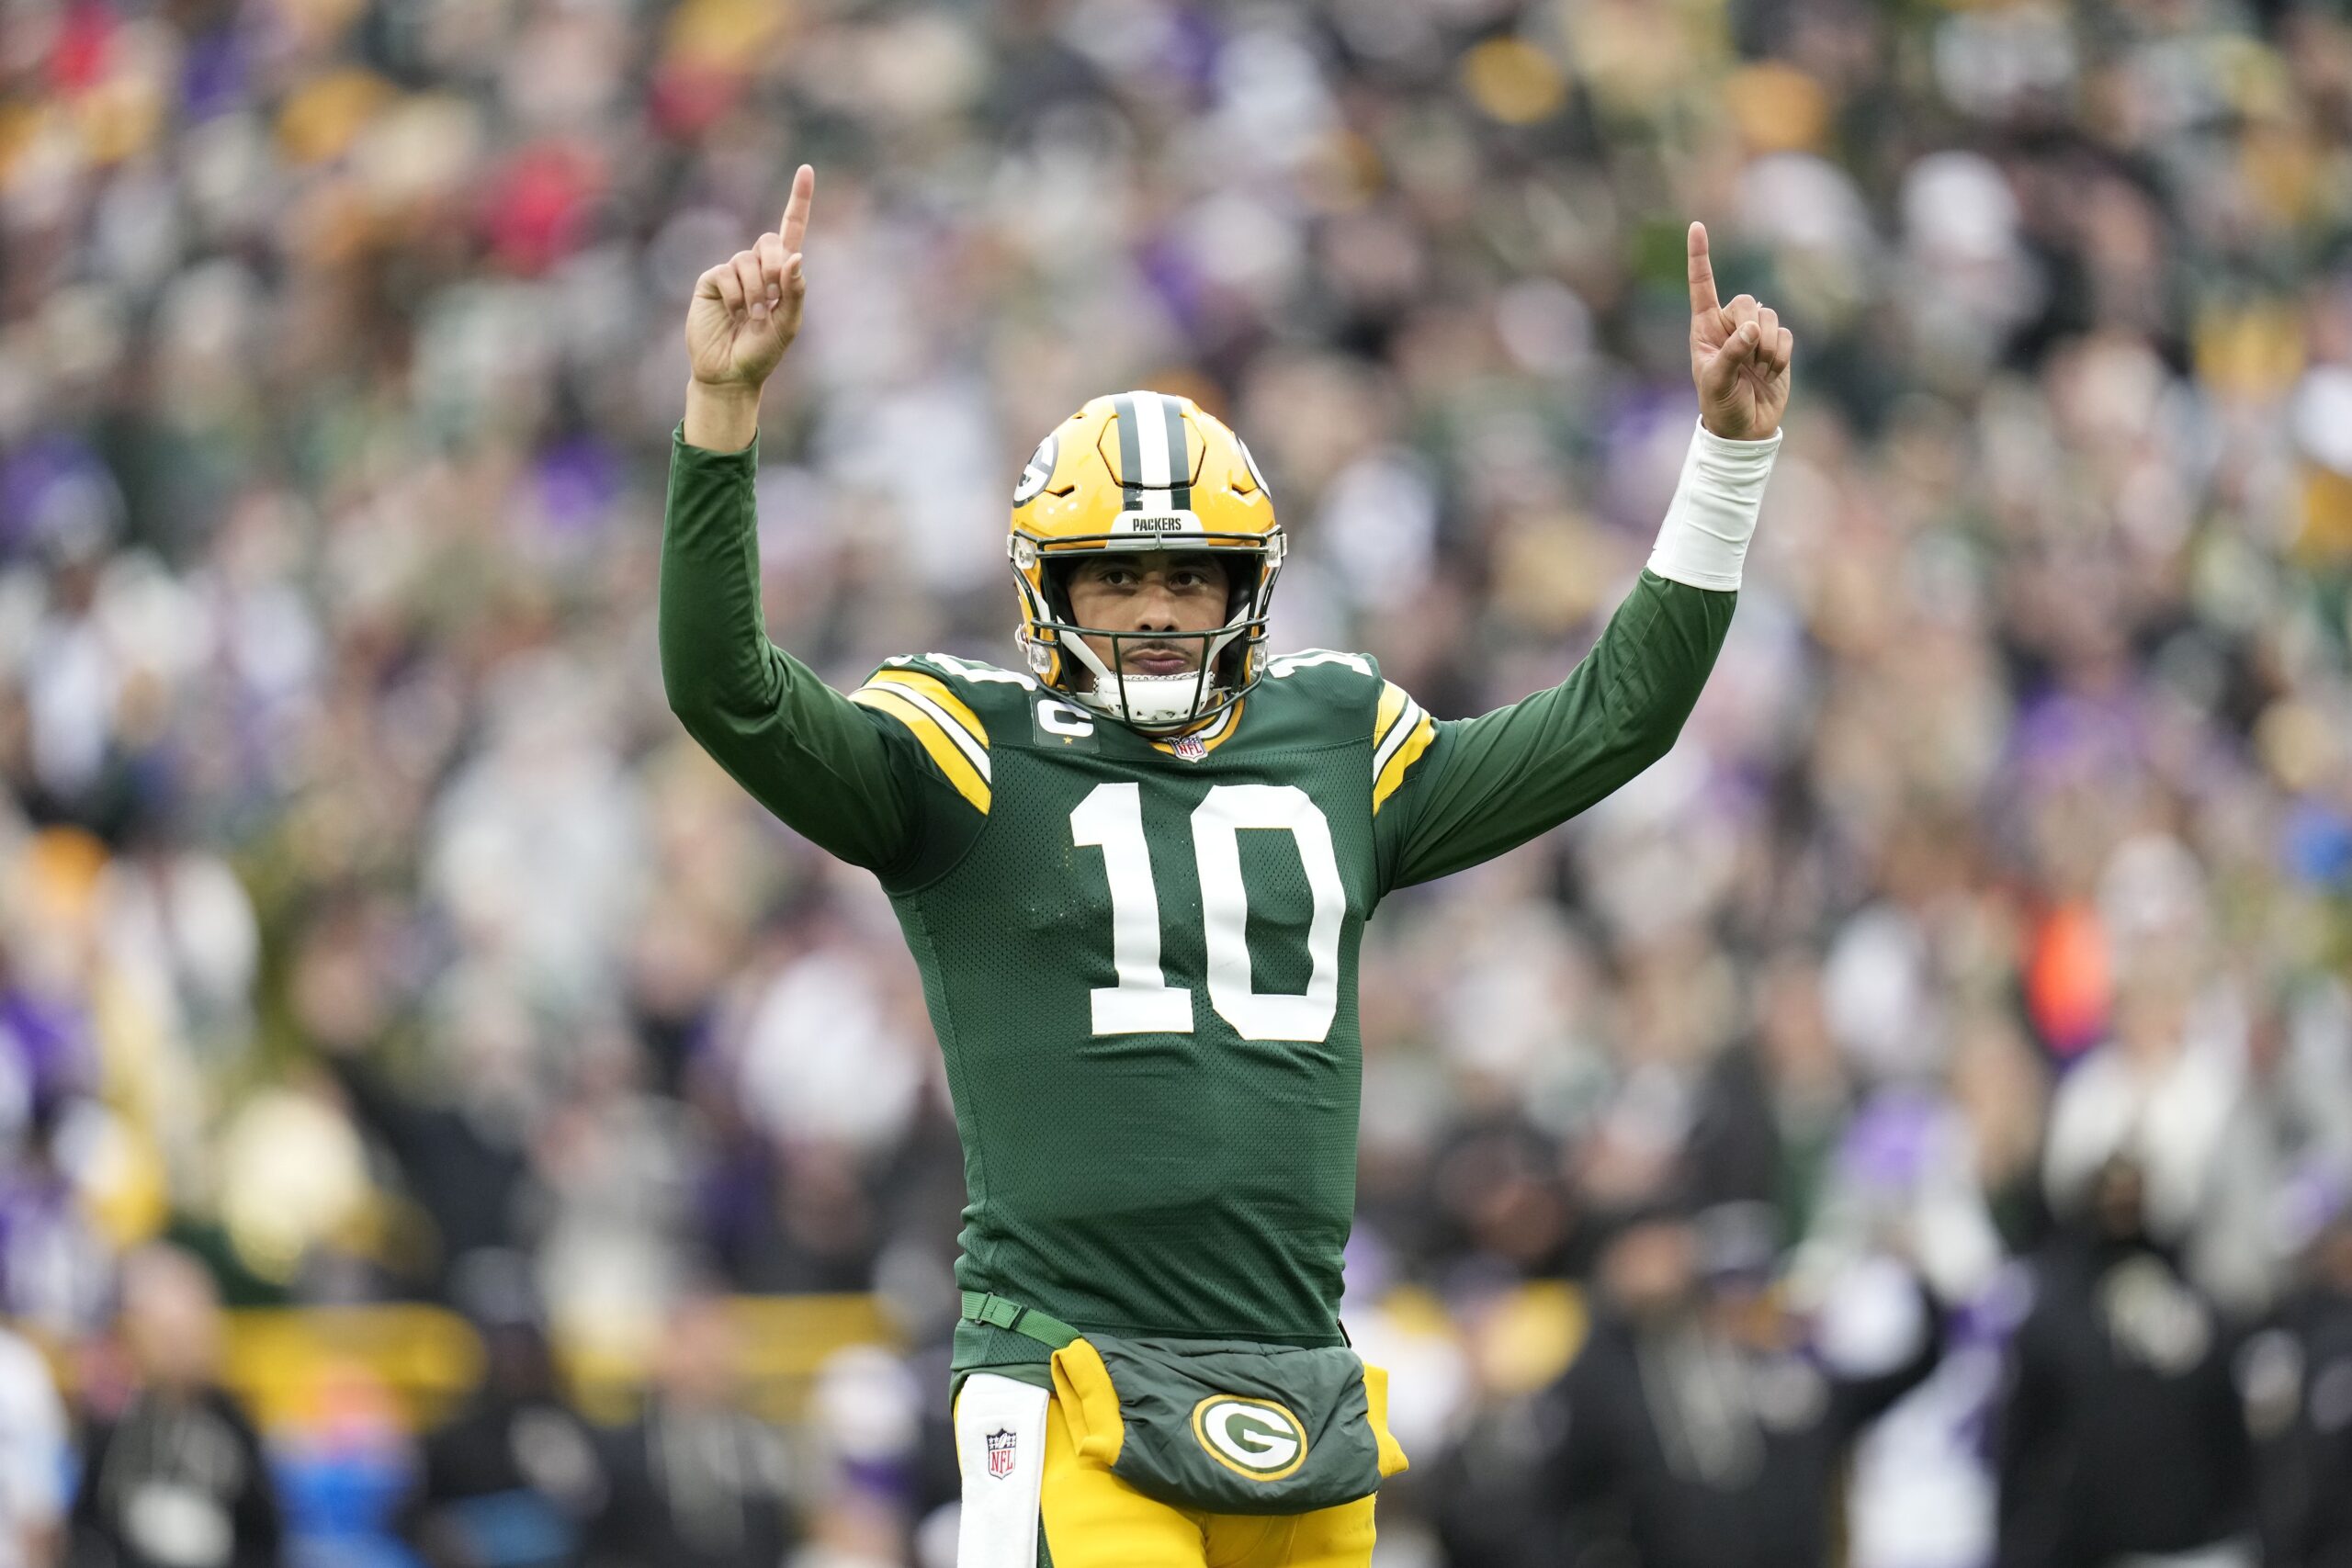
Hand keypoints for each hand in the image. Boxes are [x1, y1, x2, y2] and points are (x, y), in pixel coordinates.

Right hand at [686, 164, 813, 392]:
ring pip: (748, 260)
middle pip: (770, 241)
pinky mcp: (711, 280)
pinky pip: (727, 273)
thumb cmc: (762, 352)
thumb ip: (795, 292)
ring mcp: (733, 272)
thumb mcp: (788, 325)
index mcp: (782, 275)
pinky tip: (732, 315)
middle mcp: (757, 267)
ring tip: (750, 319)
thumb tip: (795, 257)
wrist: (729, 373)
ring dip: (754, 293)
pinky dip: (736, 296)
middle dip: (775, 269)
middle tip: (770, 301)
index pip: (792, 230)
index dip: (798, 200)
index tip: (806, 169)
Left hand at [1687, 222, 1792, 441]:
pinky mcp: (1776, 345)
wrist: (1745, 429)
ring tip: (1759, 371)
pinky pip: (1785, 335)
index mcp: (1704, 328)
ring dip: (1767, 346)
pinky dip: (1780, 355)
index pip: (1702, 286)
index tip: (1697, 226)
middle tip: (1750, 357)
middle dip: (1752, 327)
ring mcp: (1754, 334)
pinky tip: (1771, 374)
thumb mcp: (1716, 382)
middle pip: (1747, 301)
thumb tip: (1751, 329)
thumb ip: (1732, 353)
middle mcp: (1729, 325)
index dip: (1699, 257)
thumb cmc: (1720, 406)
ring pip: (1770, 317)